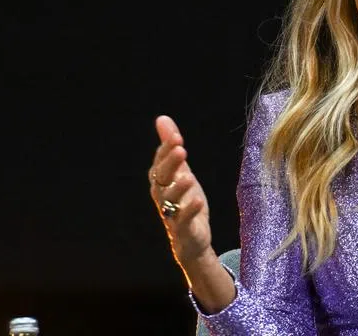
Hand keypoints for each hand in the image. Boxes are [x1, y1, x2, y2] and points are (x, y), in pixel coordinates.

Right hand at [149, 115, 214, 268]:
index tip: (175, 136)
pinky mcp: (183, 230)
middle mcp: (162, 197)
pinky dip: (189, 211)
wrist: (191, 239)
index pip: (159, 163)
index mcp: (161, 182)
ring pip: (169, 201)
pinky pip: (183, 220)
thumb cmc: (184, 201)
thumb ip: (171, 147)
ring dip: (178, 188)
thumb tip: (162, 119)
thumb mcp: (182, 171)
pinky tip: (198, 201)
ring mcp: (171, 215)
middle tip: (180, 148)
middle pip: (161, 179)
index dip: (165, 151)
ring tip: (188, 176)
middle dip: (169, 164)